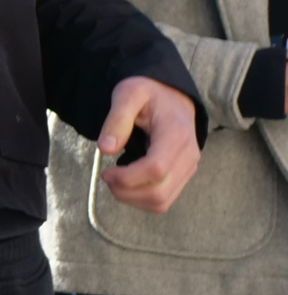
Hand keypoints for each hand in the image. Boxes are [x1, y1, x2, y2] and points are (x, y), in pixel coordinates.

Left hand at [97, 76, 202, 213]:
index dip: (127, 177)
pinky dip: (141, 198)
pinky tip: (129, 181)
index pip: (156, 169)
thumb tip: (106, 148)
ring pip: (161, 202)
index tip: (105, 172)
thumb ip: (117, 119)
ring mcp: (189, 168)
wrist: (172, 97)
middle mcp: (189, 155)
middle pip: (158, 192)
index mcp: (176, 134)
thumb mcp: (129, 94)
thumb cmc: (149, 93)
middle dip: (125, 191)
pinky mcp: (184, 176)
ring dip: (131, 198)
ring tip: (116, 179)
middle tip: (107, 176)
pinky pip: (163, 200)